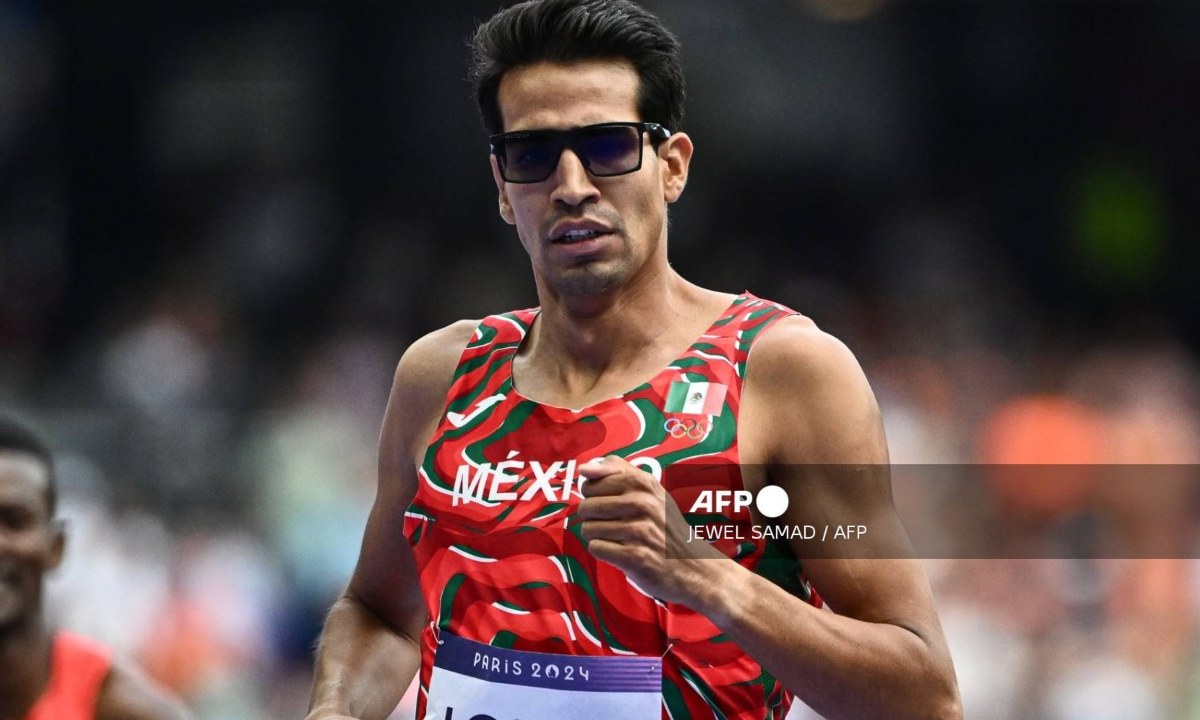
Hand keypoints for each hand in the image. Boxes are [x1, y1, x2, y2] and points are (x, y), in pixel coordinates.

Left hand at [576, 455, 725, 604]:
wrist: (691, 565)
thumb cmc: (664, 524)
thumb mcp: (650, 488)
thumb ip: (617, 470)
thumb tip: (583, 468)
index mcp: (643, 483)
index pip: (591, 484)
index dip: (594, 496)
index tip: (610, 504)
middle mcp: (642, 504)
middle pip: (586, 507)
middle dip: (593, 518)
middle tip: (614, 524)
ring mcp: (639, 531)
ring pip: (588, 529)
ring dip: (598, 537)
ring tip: (619, 538)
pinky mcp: (634, 556)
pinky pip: (596, 548)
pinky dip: (604, 552)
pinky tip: (620, 552)